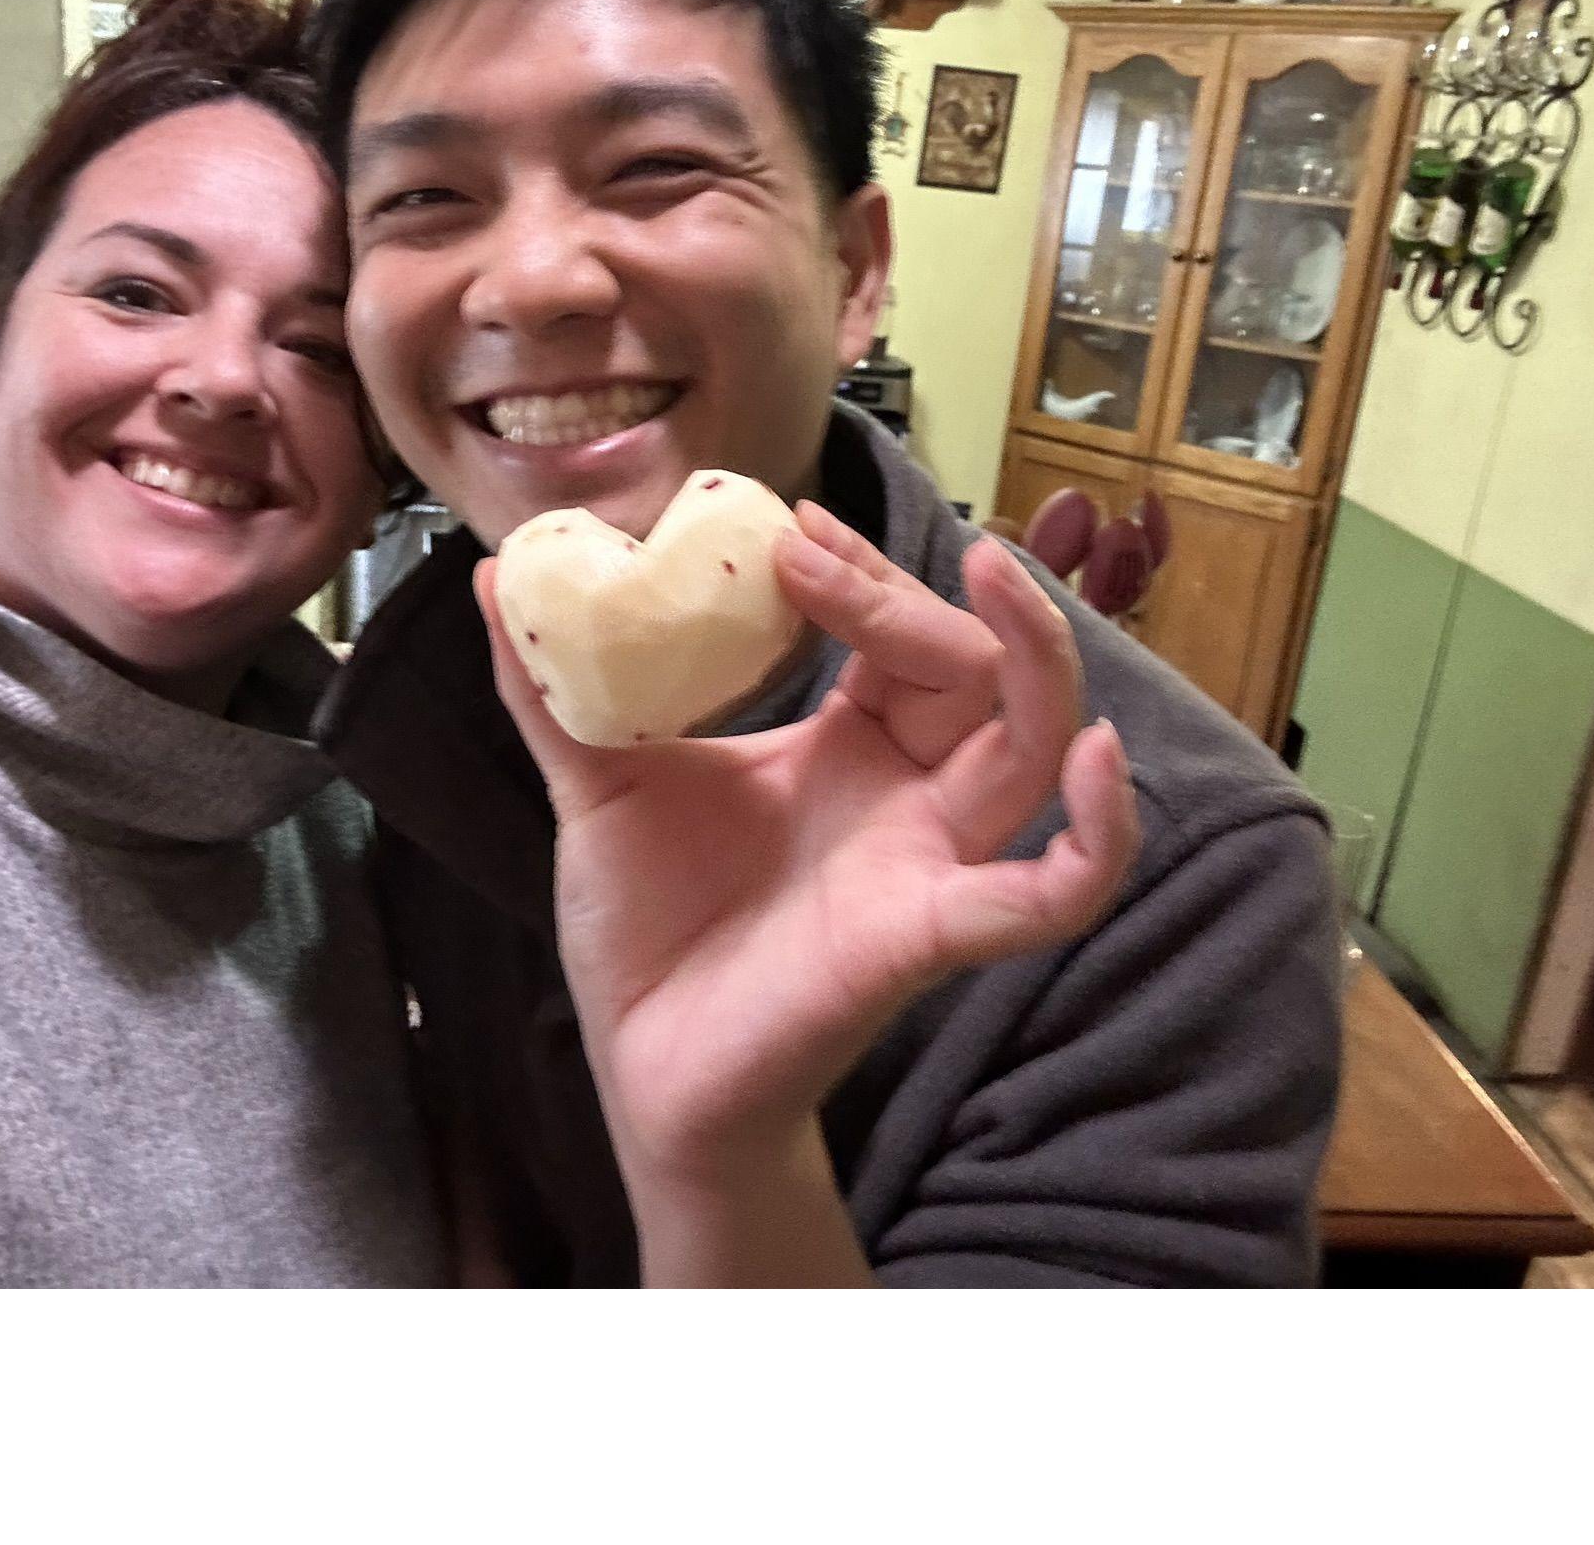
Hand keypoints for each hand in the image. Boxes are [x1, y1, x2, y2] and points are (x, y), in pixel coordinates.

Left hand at [473, 503, 1138, 1190]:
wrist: (640, 1068)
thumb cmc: (646, 929)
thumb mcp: (597, 783)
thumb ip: (555, 685)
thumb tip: (495, 575)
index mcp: (847, 747)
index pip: (897, 632)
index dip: (859, 571)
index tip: (785, 525)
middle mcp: (907, 795)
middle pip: (973, 668)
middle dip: (915, 593)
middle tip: (809, 550)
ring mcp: (927, 863)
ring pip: (1029, 745)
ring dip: (1035, 653)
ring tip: (995, 573)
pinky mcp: (925, 936)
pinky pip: (1046, 896)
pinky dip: (1098, 837)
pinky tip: (1099, 762)